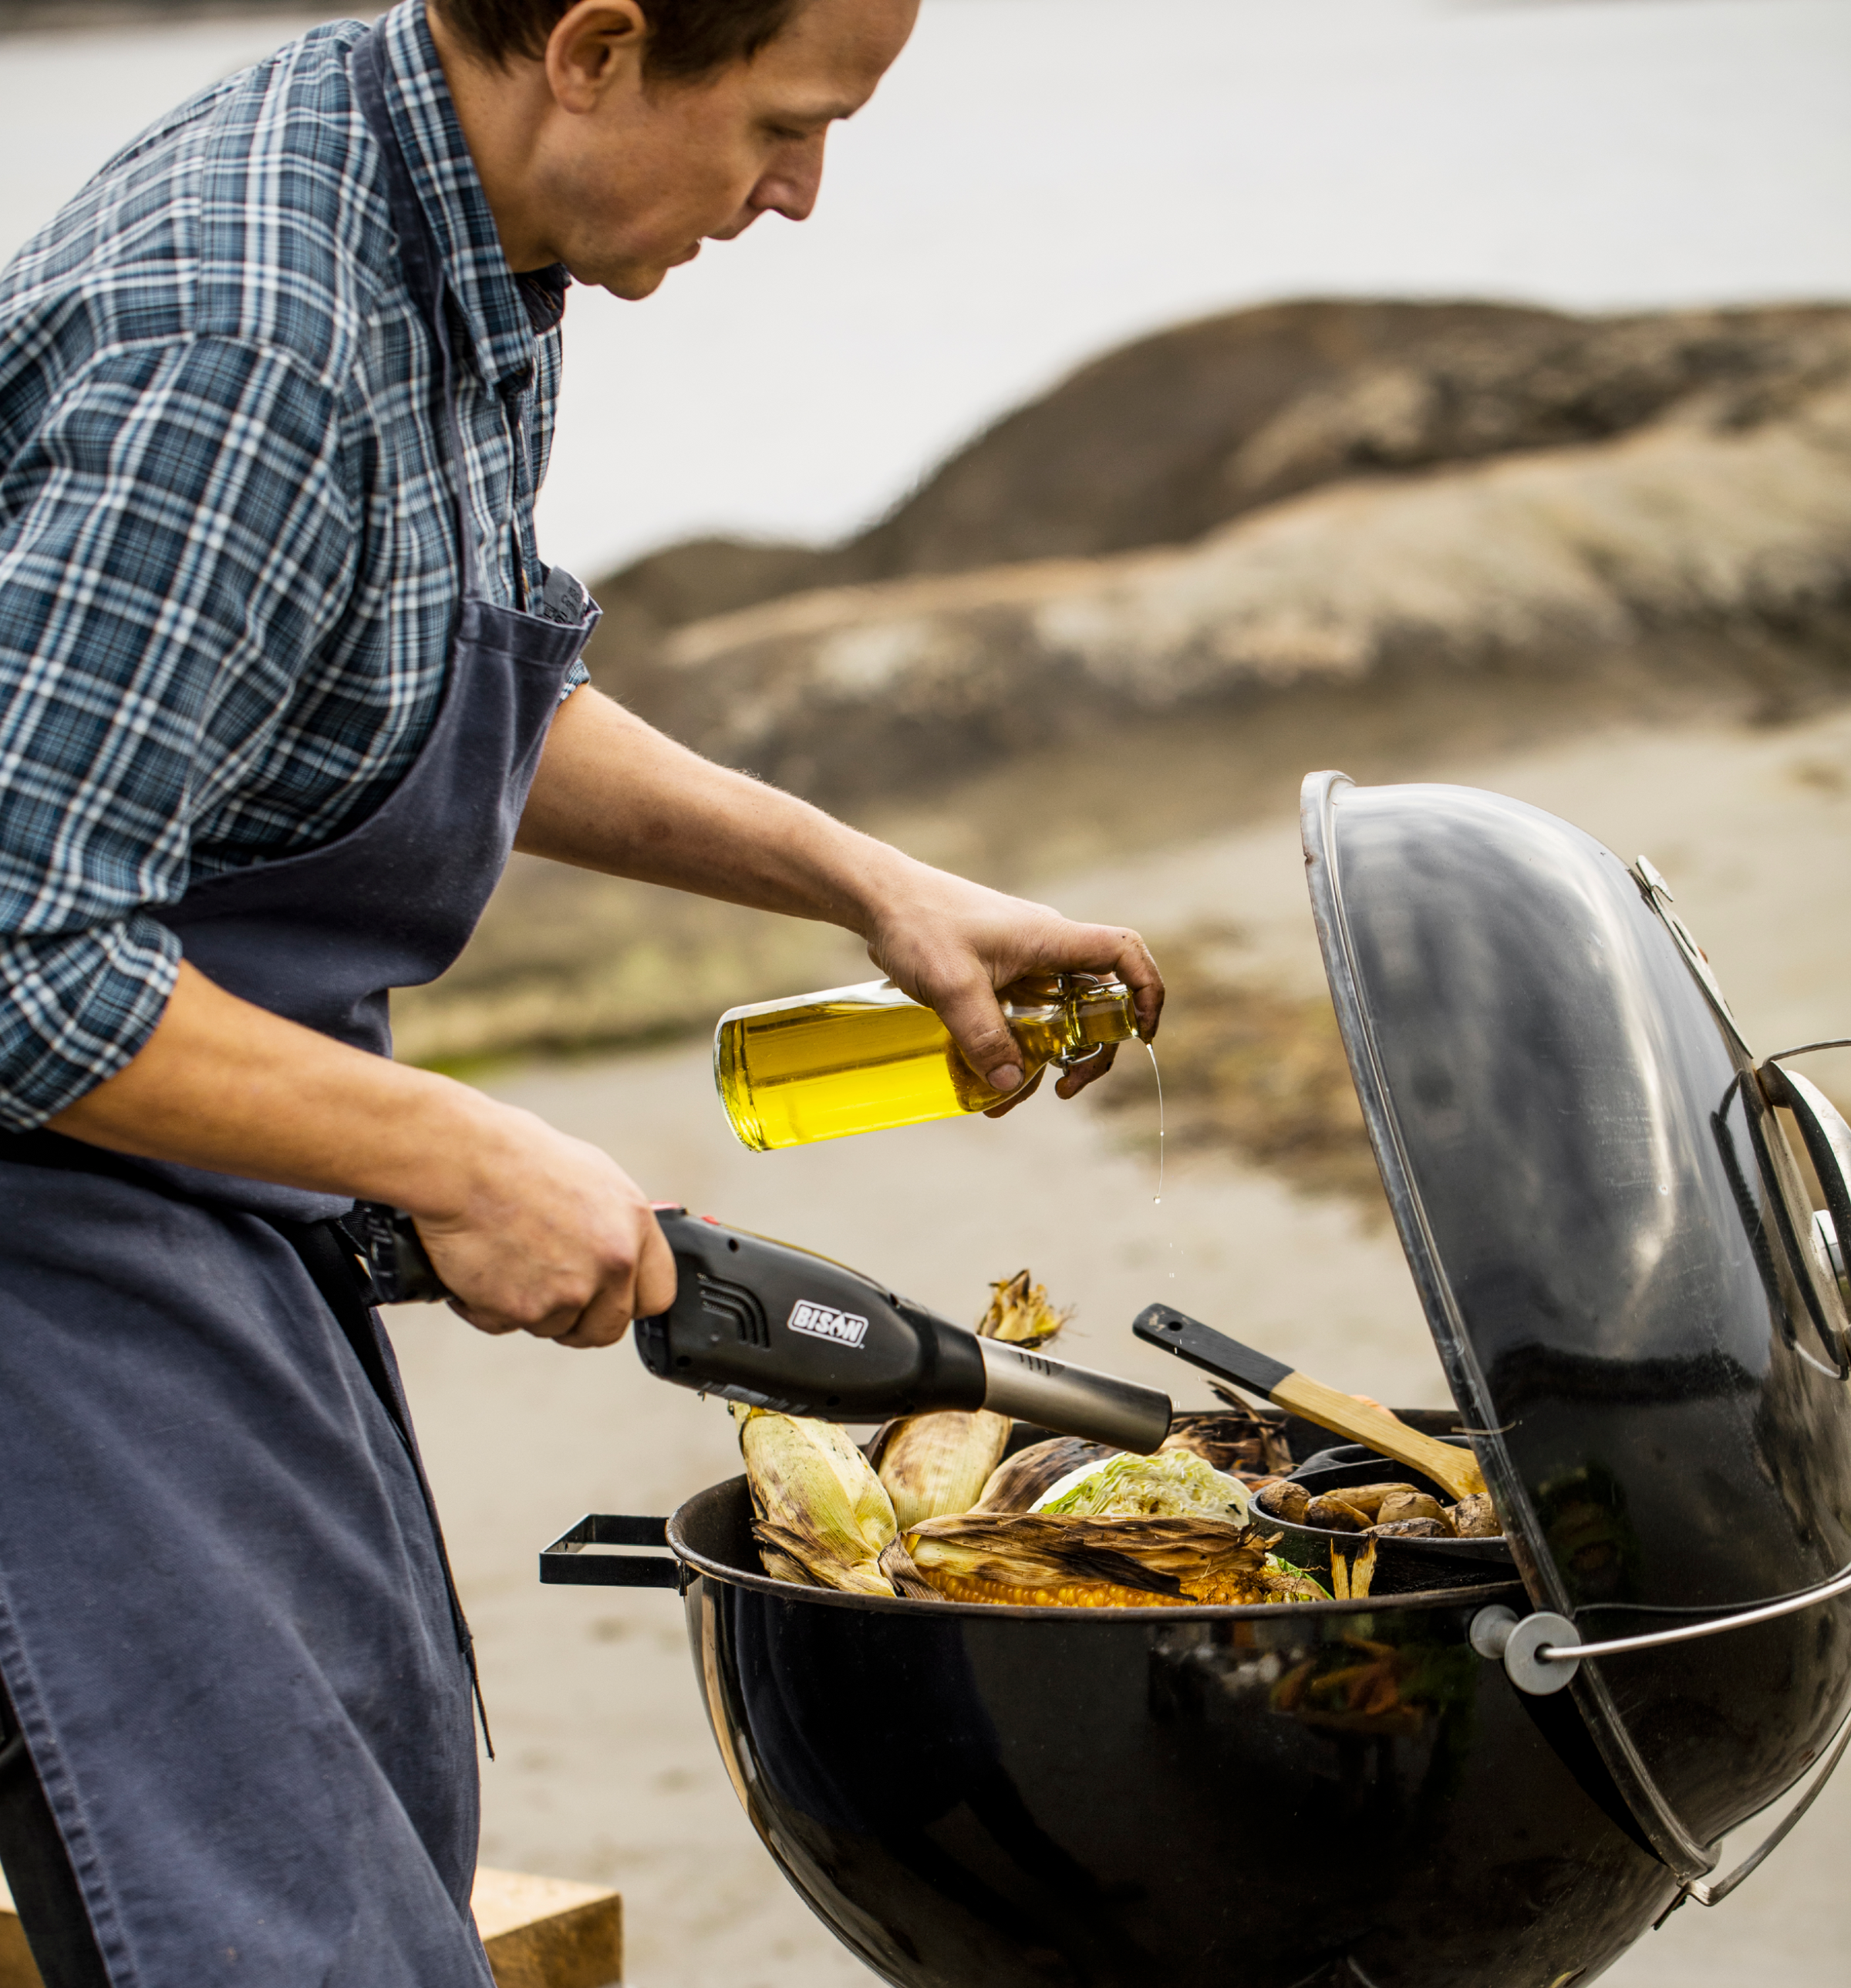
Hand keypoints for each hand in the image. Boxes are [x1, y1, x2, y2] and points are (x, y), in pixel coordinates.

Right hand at [405, 1104, 678, 1348]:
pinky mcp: (524, 1309)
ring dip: (528, 1307)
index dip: (626, 1302)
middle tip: (546, 1293)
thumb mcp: (592, 1178)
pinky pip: (505, 1326)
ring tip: (505, 1258)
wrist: (463, 1161)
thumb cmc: (517, 1158)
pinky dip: (486, 1306)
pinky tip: (479, 1265)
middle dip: (576, 1320)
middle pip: (605, 1328)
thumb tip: (620, 1254)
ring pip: (553, 1328)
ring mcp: (570, 1290)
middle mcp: (612, 1262)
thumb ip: (614, 1226)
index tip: (607, 1301)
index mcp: (636, 1226)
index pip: (656, 1295)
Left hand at [859, 865, 1162, 1109]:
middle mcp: (1046, 948)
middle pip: (1097, 998)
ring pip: (1058, 1013)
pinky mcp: (996, 974)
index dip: (1146, 989)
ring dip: (1048, 1056)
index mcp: (1050, 939)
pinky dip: (1016, 1047)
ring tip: (1013, 1094)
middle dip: (1092, 1048)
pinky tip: (988, 1077)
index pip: (1123, 953)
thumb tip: (1011, 1084)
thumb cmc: (919, 925)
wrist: (880, 899)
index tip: (1142, 1032)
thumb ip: (983, 1036)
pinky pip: (1024, 1014)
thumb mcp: (952, 985)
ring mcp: (1022, 961)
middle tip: (1066, 1086)